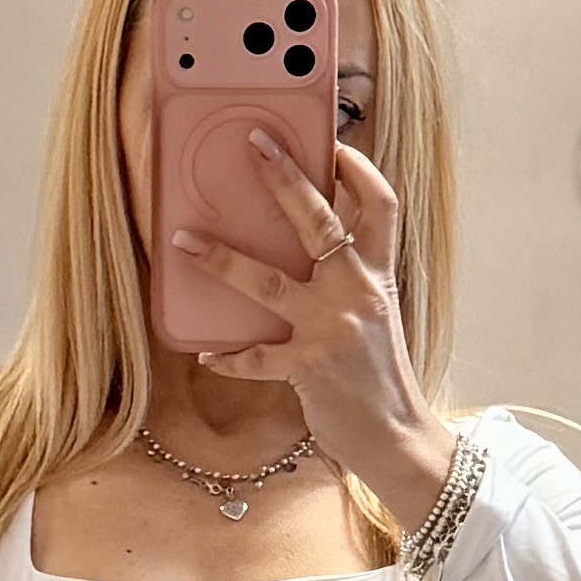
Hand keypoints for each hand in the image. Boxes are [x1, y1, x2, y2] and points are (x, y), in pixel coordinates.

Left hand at [168, 136, 457, 532]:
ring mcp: (330, 328)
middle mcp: (356, 291)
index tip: (334, 143)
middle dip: (284, 176)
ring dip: (221, 259)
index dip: (359, 168)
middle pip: (319, 219)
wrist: (396, 437)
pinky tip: (207, 356)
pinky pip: (255, 357)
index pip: (381, 204)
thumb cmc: (380, 377)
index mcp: (378, 275)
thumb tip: (314, 248)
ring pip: (267, 279)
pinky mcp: (307, 367)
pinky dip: (229, 357)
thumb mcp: (376, 316)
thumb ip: (351, 279)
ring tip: (184, 241)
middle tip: (253, 144)